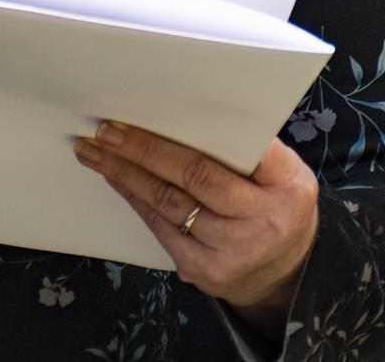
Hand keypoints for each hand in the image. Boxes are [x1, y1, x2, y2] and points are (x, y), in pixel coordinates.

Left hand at [75, 122, 319, 342]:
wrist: (284, 273)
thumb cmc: (279, 206)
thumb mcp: (288, 174)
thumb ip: (256, 148)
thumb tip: (197, 113)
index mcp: (287, 188)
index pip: (241, 150)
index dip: (199, 131)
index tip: (154, 111)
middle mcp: (261, 223)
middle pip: (194, 176)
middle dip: (145, 149)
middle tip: (108, 130)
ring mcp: (229, 252)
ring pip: (168, 204)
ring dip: (126, 174)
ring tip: (96, 151)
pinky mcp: (202, 269)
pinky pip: (160, 227)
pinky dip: (135, 198)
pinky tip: (116, 178)